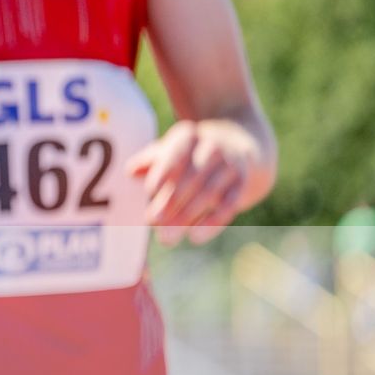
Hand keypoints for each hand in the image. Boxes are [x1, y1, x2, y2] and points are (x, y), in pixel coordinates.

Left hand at [125, 119, 254, 245]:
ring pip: (209, 193)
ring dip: (187, 217)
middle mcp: (213, 147)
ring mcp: (231, 164)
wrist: (238, 145)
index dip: (164, 171)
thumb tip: (131, 172)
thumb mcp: (171, 149)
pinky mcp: (243, 183)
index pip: (176, 153)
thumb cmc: (190, 153)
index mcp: (188, 136)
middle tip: (153, 222)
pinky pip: (229, 205)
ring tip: (167, 238)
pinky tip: (195, 237)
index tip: (150, 190)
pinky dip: (212, 223)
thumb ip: (150, 160)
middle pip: (192, 177)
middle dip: (171, 201)